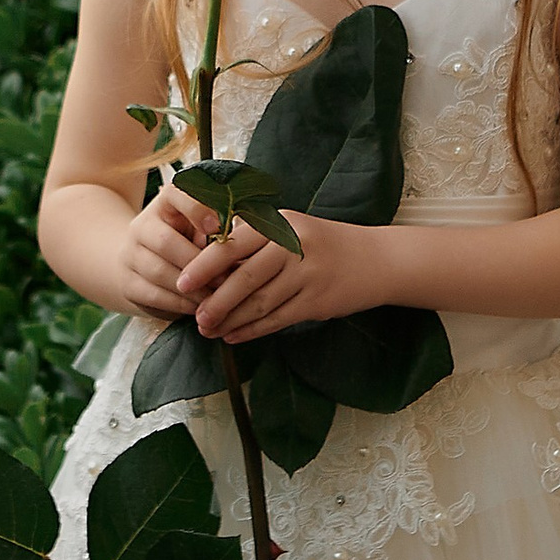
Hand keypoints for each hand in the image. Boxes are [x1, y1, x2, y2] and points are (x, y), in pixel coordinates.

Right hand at [112, 178, 215, 322]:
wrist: (138, 264)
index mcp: (164, 203)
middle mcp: (142, 225)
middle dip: (199, 264)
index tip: (218, 226)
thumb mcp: (199, 229)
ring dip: (193, 288)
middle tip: (227, 279)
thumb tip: (253, 242)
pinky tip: (200, 308)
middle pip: (165, 242)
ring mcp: (130, 255)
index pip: (174, 193)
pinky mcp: (127, 284)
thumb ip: (220, 231)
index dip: (196, 208)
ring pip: (160, 272)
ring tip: (218, 298)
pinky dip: (181, 304)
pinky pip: (154, 295)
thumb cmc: (185, 243)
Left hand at [186, 206, 377, 346]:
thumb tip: (209, 265)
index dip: (205, 265)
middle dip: (215, 300)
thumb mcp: (292, 229)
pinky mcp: (318, 301)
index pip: (234, 244)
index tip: (182, 283)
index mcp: (281, 223)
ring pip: (260, 302)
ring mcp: (309, 274)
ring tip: (209, 330)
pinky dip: (253, 329)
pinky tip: (235, 336)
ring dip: (231, 319)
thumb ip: (256, 241)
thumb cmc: (324, 244)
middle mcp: (295, 246)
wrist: (377, 260)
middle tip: (194, 316)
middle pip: (245, 277)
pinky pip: (278, 318)